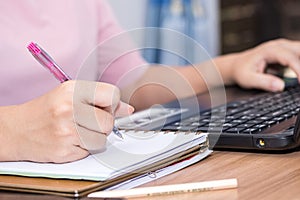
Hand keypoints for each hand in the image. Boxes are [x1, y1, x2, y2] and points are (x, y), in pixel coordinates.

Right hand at [0, 80, 133, 162]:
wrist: (17, 129)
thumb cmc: (47, 110)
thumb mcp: (71, 94)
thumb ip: (101, 99)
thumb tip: (128, 109)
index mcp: (72, 90)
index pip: (113, 94)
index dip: (112, 103)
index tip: (104, 106)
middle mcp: (69, 109)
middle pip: (109, 121)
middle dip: (103, 123)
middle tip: (88, 121)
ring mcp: (66, 132)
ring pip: (102, 139)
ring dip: (94, 137)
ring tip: (78, 130)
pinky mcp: (64, 151)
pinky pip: (90, 151)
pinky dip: (84, 147)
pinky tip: (70, 140)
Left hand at [230, 39, 299, 91]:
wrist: (235, 66)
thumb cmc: (240, 71)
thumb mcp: (248, 79)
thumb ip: (263, 82)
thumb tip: (280, 86)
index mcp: (269, 50)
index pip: (289, 58)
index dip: (299, 70)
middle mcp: (277, 46)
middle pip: (298, 50)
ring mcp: (282, 47)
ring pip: (299, 51)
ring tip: (299, 78)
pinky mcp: (285, 53)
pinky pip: (298, 55)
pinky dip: (299, 64)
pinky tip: (298, 75)